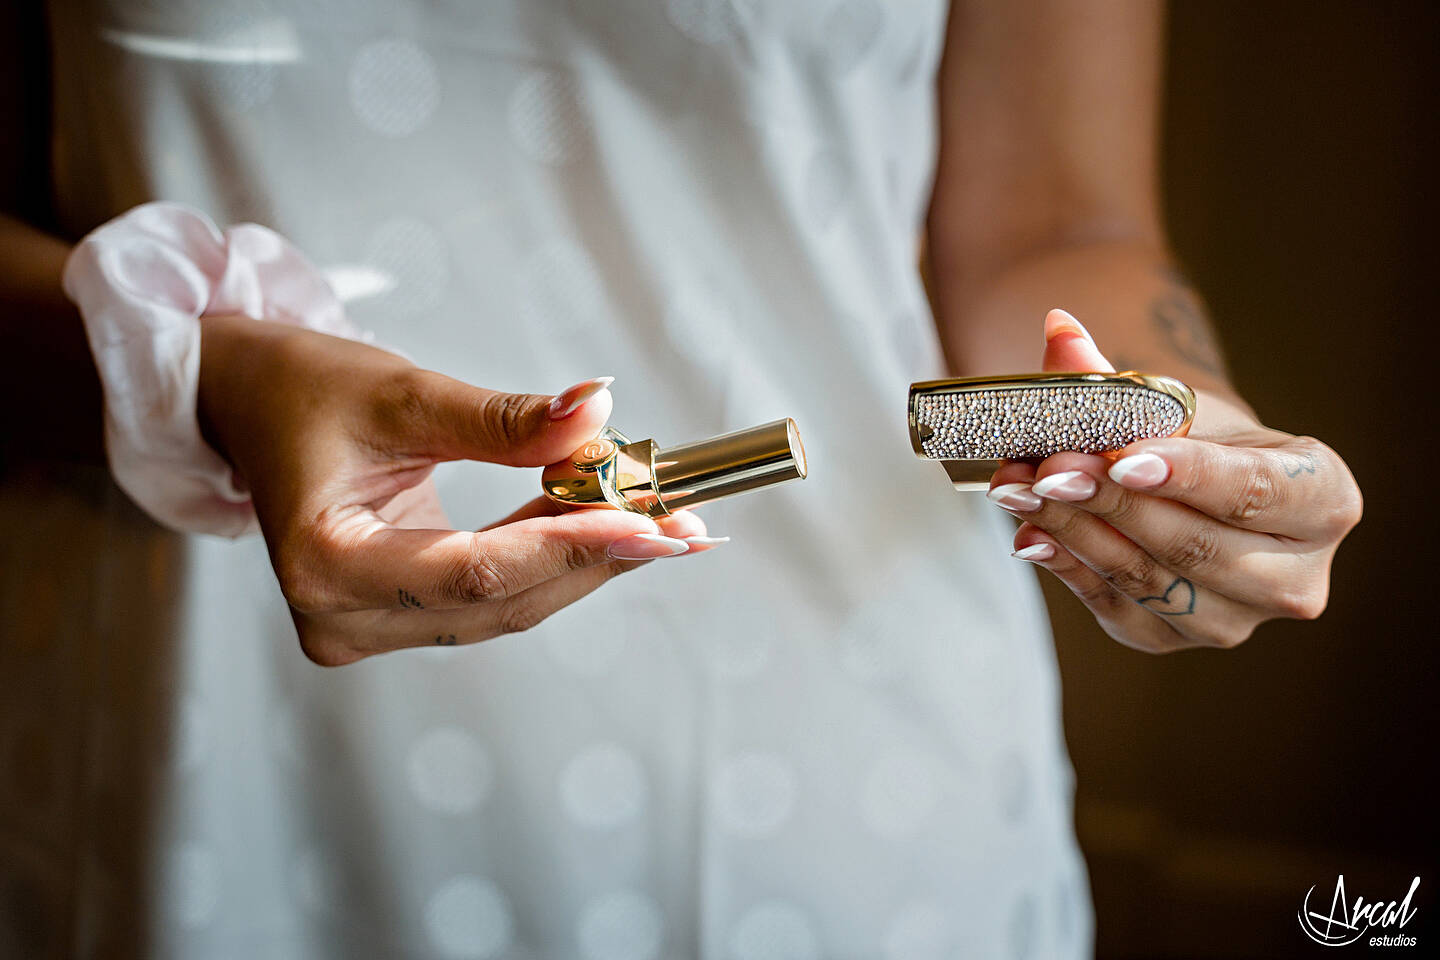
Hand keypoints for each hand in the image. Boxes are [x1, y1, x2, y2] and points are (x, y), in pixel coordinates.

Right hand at [198, 314, 719, 665]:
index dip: (570, 547)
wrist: (249, 403)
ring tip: (664, 522)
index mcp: (324, 566)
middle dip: (598, 557)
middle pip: (503, 599)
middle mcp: (343, 618)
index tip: (649, 520)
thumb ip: (502, 419)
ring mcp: (368, 627)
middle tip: (682, 523)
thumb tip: (596, 411)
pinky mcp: (394, 616)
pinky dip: (552, 558)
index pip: (476, 572)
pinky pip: (493, 594)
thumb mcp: (401, 392)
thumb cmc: (302, 390)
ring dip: (586, 561)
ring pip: (507, 604)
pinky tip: (611, 529)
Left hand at [986, 309, 1362, 652]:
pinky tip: (1029, 533)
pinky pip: (1114, 605)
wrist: (1189, 487)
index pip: (1254, 491)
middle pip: (1195, 544)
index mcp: (1325, 501)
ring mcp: (1234, 620)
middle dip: (1111, 503)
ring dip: (1074, 531)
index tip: (1123, 458)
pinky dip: (1066, 565)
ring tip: (1017, 490)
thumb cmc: (1197, 439)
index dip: (1187, 477)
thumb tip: (1058, 328)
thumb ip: (1114, 376)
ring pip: (1149, 580)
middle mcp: (1294, 577)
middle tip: (1047, 469)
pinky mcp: (1173, 641)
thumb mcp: (1174, 403)